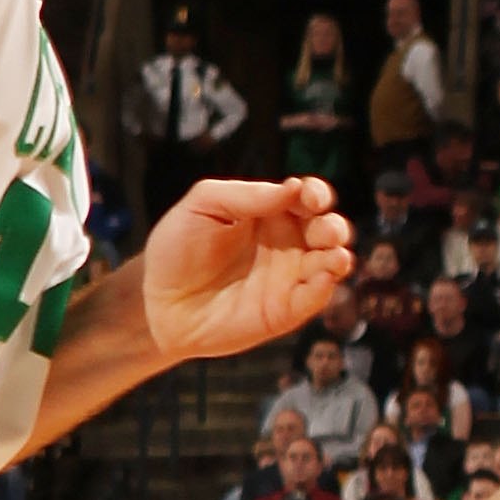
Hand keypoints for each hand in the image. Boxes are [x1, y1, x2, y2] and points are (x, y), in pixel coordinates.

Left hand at [142, 177, 352, 361]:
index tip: (309, 196)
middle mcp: (286, 242)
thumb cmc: (176, 249)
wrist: (160, 303)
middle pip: (328, 228)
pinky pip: (317, 297)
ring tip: (333, 256)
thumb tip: (293, 189)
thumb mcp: (203, 205)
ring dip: (339, 255)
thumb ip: (246, 195)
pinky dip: (326, 287)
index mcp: (270, 211)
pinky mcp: (288, 310)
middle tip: (325, 231)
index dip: (316, 193)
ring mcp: (290, 277)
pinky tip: (322, 279)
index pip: (307, 197)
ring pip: (333, 261)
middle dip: (334, 227)